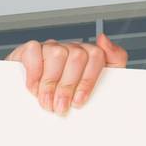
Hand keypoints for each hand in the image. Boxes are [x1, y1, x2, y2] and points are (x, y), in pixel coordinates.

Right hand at [3, 30, 127, 114]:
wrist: (37, 101)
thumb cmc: (70, 95)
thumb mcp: (100, 84)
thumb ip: (114, 60)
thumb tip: (103, 39)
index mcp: (88, 55)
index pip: (96, 57)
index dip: (88, 81)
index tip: (79, 101)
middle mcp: (70, 48)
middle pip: (76, 57)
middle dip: (67, 87)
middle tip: (60, 107)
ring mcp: (51, 47)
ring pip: (56, 54)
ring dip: (50, 83)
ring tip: (47, 102)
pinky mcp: (31, 50)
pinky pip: (34, 51)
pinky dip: (34, 72)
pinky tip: (34, 87)